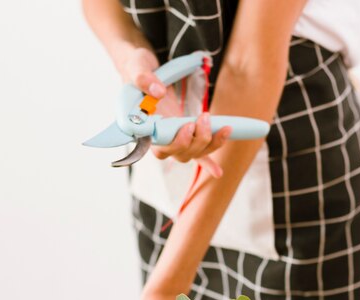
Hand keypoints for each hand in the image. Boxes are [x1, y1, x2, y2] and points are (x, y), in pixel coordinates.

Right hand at [119, 48, 230, 177]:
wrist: (143, 69)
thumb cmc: (136, 69)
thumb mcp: (136, 66)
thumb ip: (143, 78)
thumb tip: (159, 92)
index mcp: (145, 129)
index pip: (160, 148)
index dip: (176, 142)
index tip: (187, 126)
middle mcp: (160, 139)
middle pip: (181, 153)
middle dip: (196, 139)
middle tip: (203, 117)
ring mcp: (174, 138)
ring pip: (193, 153)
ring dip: (209, 143)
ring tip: (223, 127)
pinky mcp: (185, 134)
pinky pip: (197, 154)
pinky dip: (208, 163)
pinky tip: (218, 172)